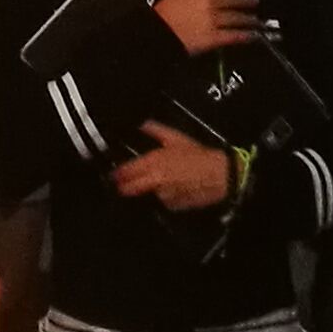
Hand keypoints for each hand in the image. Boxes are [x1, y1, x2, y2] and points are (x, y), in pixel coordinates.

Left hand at [110, 119, 236, 212]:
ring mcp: (163, 197)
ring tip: (155, 182)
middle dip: (124, 186)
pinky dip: (162, 196)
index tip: (112, 175)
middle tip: (120, 184)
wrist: (219, 175)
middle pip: (131, 188)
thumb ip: (154, 130)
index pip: (127, 172)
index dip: (117, 174)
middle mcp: (155, 182)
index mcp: (153, 163)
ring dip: (147, 190)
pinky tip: (171, 188)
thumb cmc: (197, 154)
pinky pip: (162, 201)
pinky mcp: (173, 207)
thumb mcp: (175, 137)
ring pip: (147, 195)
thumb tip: (139, 124)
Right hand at [153, 0, 260, 53]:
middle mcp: (208, 1)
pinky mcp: (213, 38)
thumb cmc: (162, 14)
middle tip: (255, 0)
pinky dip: (244, 35)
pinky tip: (252, 36)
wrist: (157, 34)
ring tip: (256, 20)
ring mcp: (212, 20)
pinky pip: (233, 35)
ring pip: (235, 17)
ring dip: (248, 19)